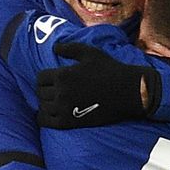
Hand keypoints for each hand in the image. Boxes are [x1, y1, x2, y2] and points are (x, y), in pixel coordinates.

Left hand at [36, 42, 160, 127]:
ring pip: (42, 107)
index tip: (52, 80)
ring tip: (54, 102)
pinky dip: (44, 118)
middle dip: (46, 91)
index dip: (45, 78)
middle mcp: (61, 92)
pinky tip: (51, 115)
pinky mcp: (70, 122)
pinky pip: (46, 122)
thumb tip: (54, 48)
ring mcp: (64, 108)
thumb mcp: (90, 53)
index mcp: (63, 75)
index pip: (40, 78)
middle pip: (40, 93)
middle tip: (54, 91)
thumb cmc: (110, 69)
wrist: (128, 92)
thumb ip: (70, 48)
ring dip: (46, 104)